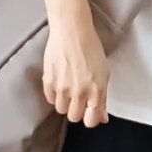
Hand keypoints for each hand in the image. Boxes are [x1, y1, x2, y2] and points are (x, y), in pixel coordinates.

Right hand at [43, 10, 110, 126]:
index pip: (91, 120)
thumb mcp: (103, 72)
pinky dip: (54, 94)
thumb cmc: (91, 48)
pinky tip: (60, 83)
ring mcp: (62, 87)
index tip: (90, 112)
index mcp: (96, 90)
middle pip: (74, 117)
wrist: (71, 30)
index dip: (91, 118)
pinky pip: (50, 98)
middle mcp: (79, 92)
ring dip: (65, 103)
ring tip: (68, 89)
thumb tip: (103, 118)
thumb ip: (103, 98)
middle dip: (77, 110)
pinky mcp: (48, 80)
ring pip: (61, 109)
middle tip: (79, 99)